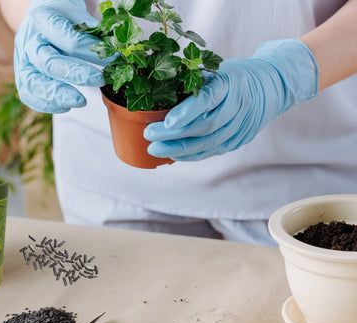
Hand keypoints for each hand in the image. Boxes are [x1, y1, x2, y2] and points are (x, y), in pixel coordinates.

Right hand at [15, 0, 111, 112]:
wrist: (39, 18)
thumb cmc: (62, 17)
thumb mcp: (77, 14)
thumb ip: (92, 32)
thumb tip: (112, 51)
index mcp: (43, 19)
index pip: (68, 39)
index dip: (93, 51)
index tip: (114, 59)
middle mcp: (29, 41)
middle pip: (49, 63)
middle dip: (77, 75)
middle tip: (100, 80)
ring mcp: (22, 61)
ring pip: (34, 82)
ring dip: (59, 96)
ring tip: (81, 101)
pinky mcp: (22, 77)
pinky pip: (29, 95)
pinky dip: (46, 105)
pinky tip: (66, 107)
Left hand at [145, 39, 317, 160]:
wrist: (272, 85)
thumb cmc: (236, 76)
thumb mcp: (217, 69)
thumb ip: (194, 82)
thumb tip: (158, 95)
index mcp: (232, 82)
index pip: (208, 99)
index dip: (186, 113)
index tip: (166, 123)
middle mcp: (239, 106)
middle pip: (205, 126)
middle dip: (174, 135)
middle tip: (149, 136)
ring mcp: (241, 126)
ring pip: (209, 143)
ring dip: (179, 149)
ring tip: (155, 149)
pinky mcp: (240, 140)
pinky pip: (213, 151)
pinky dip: (192, 154)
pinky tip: (174, 154)